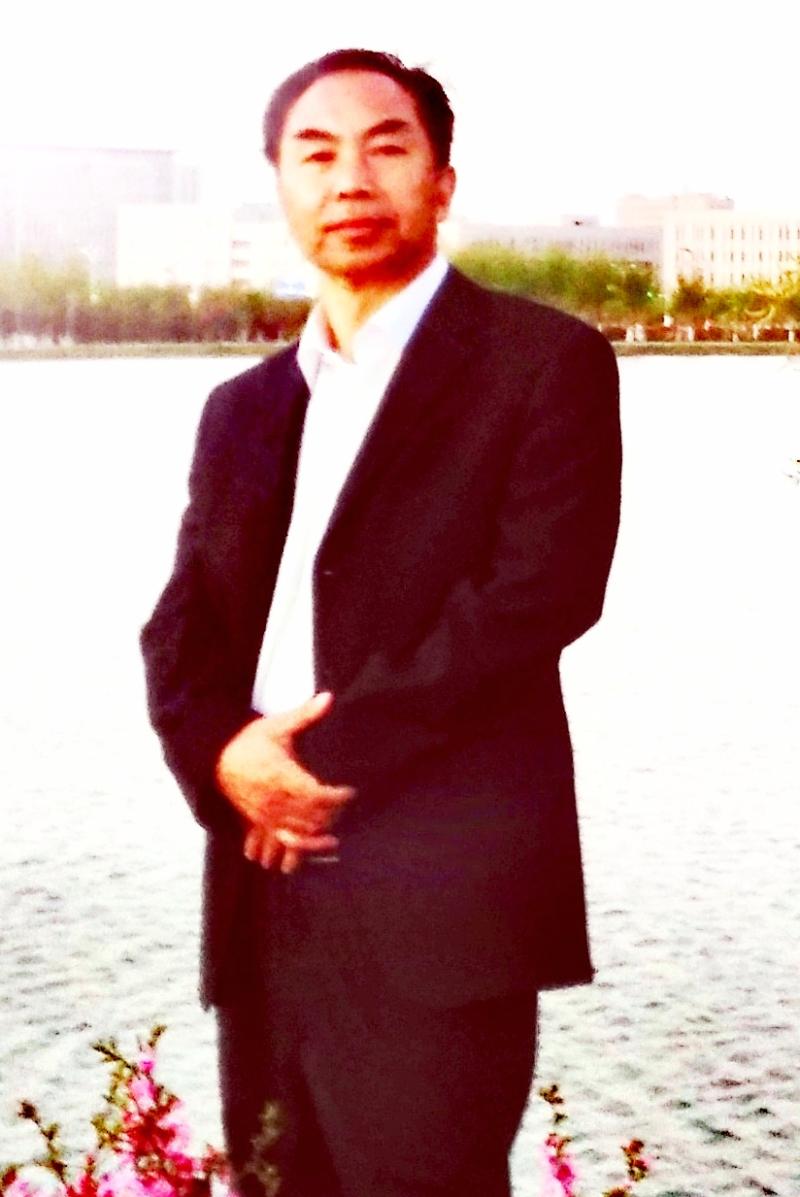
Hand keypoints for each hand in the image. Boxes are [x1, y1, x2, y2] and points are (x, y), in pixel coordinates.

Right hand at [214, 692, 354, 872]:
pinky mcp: (257, 823)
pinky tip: (303, 855)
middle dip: (330, 817)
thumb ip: (305, 715)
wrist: (216, 759)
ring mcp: (264, 815)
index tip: (349, 791)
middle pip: (309, 819)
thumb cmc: (249, 742)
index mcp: (281, 776)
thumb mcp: (278, 726)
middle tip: (342, 809)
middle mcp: (273, 800)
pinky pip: (274, 844)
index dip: (337, 797)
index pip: (316, 795)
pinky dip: (290, 852)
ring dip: (313, 842)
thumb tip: (328, 697)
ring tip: (331, 842)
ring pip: (293, 836)